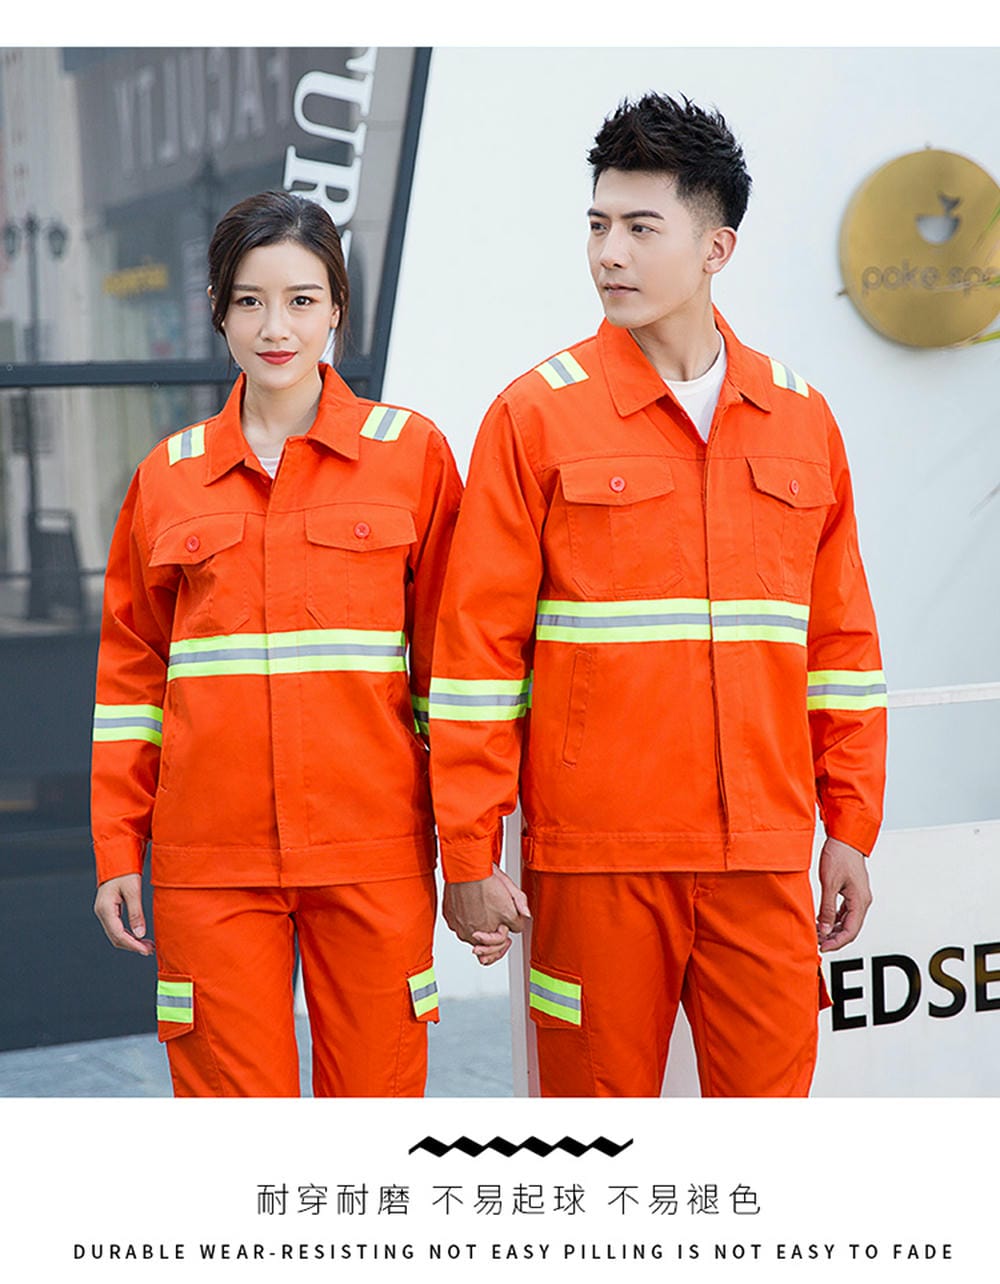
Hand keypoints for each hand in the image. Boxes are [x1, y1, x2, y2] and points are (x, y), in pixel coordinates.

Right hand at [94, 873, 154, 955]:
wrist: (116, 856)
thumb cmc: (125, 870)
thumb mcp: (133, 890)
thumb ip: (136, 913)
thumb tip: (140, 934)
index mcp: (105, 908)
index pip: (118, 934)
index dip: (133, 945)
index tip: (146, 950)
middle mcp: (101, 912)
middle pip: (115, 937)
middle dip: (133, 945)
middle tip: (150, 949)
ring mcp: (103, 911)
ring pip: (115, 934)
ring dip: (131, 941)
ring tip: (147, 945)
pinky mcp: (108, 909)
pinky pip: (116, 927)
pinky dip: (128, 934)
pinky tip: (139, 935)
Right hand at [443, 866, 529, 965]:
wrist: (465, 870)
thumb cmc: (486, 878)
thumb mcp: (511, 889)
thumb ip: (521, 905)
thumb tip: (526, 915)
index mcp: (501, 925)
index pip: (506, 939)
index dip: (506, 929)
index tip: (504, 924)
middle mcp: (483, 932)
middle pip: (489, 944)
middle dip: (492, 936)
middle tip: (492, 925)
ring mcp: (465, 929)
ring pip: (474, 937)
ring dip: (478, 929)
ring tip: (480, 914)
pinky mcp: (453, 923)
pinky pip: (460, 928)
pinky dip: (464, 921)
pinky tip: (469, 909)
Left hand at [817, 837, 871, 951]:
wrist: (845, 838)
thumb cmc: (839, 856)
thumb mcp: (829, 883)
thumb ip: (826, 908)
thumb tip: (824, 929)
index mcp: (860, 901)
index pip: (850, 931)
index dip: (836, 942)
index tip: (823, 948)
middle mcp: (862, 901)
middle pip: (850, 929)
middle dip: (834, 938)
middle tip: (818, 943)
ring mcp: (858, 897)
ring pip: (847, 921)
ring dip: (833, 929)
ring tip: (818, 933)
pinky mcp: (852, 892)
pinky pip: (844, 912)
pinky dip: (834, 919)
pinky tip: (822, 920)